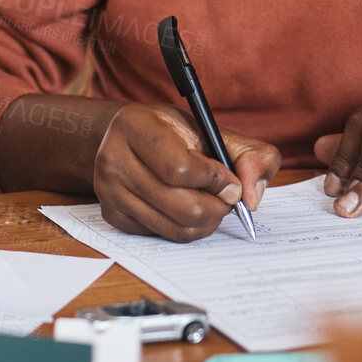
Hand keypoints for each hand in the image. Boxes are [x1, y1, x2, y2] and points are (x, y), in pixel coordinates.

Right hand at [92, 104, 280, 241]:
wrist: (125, 139)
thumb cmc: (169, 132)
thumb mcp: (207, 127)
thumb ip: (247, 153)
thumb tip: (251, 196)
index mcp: (135, 126)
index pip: (180, 168)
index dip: (216, 180)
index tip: (232, 182)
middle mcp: (113, 160)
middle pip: (181, 205)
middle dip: (217, 207)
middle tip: (227, 198)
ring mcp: (110, 192)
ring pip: (175, 226)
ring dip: (206, 221)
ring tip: (212, 203)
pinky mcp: (113, 216)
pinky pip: (163, 235)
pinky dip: (186, 228)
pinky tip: (188, 208)